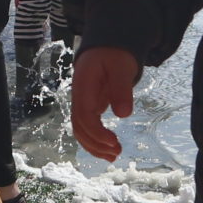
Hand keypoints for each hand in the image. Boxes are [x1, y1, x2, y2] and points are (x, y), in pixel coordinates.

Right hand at [70, 46, 141, 161]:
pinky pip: (87, 127)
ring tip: (114, 156)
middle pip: (78, 126)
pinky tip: (108, 149)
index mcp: (84, 86)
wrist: (106, 46)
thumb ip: (121, 89)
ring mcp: (82, 102)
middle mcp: (79, 97)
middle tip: (116, 153)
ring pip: (80, 130)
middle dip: (95, 144)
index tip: (114, 142)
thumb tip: (123, 115)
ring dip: (94, 146)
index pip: (85, 115)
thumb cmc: (115, 54)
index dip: (97, 132)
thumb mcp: (122, 67)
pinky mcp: (88, 107)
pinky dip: (95, 141)